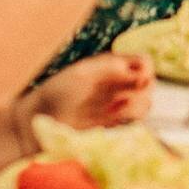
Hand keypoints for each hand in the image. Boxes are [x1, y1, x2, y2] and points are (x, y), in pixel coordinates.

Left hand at [30, 53, 152, 130]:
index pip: (144, 63)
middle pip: (149, 84)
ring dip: (135, 107)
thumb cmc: (57, 92)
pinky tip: (112, 121)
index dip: (146, 70)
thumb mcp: (81, 73)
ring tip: (114, 112)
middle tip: (122, 98)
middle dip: (142, 90)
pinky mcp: (114, 126)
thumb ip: (109, 68)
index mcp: (113, 66)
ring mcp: (118, 106)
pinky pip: (134, 123)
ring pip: (145, 104)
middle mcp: (120, 84)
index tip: (139, 79)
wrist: (39, 122)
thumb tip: (136, 68)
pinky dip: (129, 122)